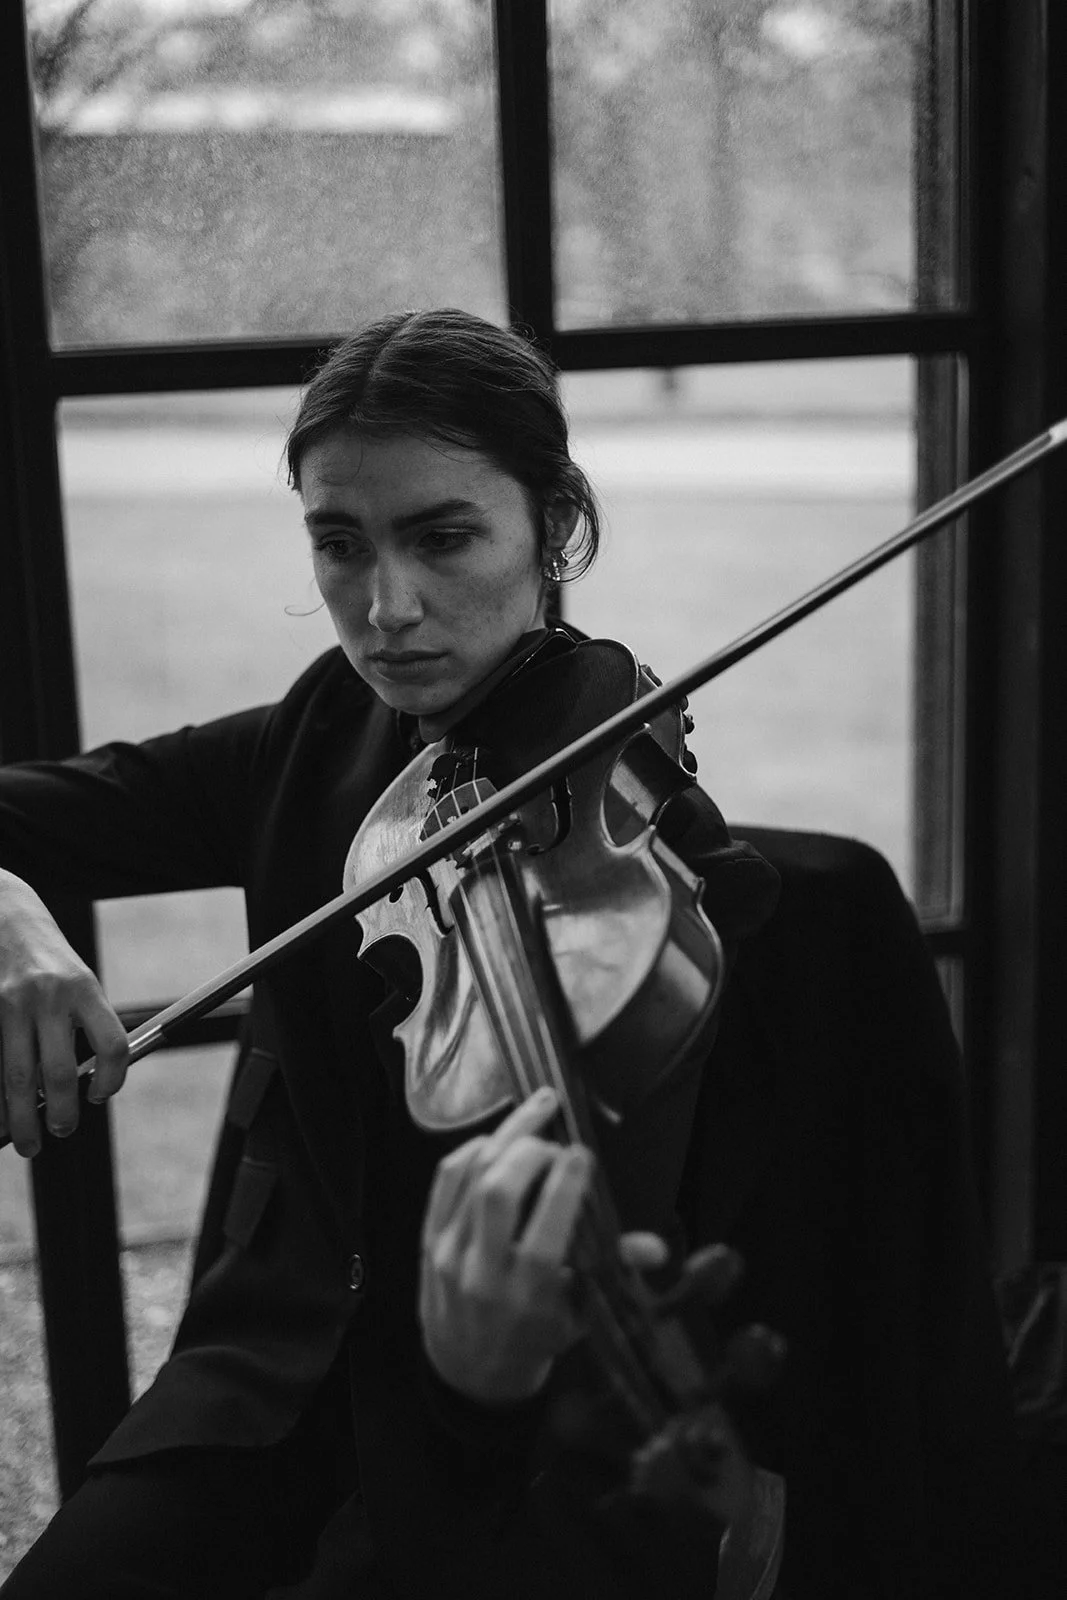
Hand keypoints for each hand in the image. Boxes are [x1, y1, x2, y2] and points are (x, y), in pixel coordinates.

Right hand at [0, 871, 127, 1156]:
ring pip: (17, 1077)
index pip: (112, 1045)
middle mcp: (48, 997)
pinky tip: (0, 1116)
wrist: (5, 918)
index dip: (112, 1080)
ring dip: (21, 1119)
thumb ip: (85, 1026)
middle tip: (60, 1132)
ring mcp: (10, 1005)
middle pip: (59, 1072)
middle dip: (60, 1114)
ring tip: (27, 1141)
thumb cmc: (50, 961)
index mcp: (84, 988)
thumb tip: (84, 1086)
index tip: (99, 1095)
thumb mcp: (79, 982)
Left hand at [418, 1087, 593, 1404]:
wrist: (469, 1374)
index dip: (565, 1185)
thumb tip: (655, 1248)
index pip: (544, 1234)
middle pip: (498, 1194)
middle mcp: (482, 1274)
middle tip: (556, 1130)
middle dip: (530, 1149)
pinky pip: (445, 1181)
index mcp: (526, 1298)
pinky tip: (497, 1137)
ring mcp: (448, 1255)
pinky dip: (471, 1151)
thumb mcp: (580, 1315)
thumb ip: (613, 1273)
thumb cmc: (535, 1338)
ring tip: (534, 1109)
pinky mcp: (426, 1240)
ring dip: (504, 1135)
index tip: (582, 1153)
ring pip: (470, 1178)